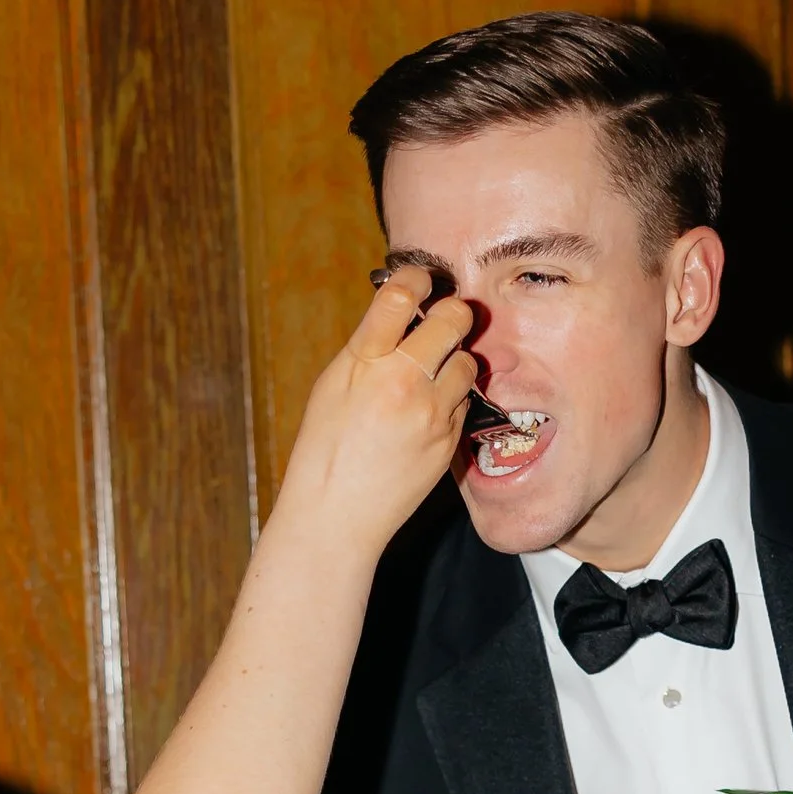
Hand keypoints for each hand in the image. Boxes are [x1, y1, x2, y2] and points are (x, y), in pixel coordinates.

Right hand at [278, 264, 480, 550]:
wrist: (337, 516)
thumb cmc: (325, 450)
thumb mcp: (332, 386)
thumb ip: (369, 347)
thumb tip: (400, 314)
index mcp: (364, 362)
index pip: (400, 296)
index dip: (415, 277)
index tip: (420, 278)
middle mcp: (403, 382)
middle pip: (452, 319)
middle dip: (451, 313)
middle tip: (442, 319)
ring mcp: (432, 412)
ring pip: (467, 359)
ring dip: (453, 359)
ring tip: (431, 374)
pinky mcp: (450, 438)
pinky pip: (464, 399)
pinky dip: (451, 398)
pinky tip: (428, 412)